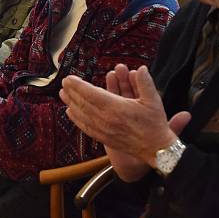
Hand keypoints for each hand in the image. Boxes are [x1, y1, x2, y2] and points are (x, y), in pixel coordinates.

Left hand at [60, 64, 180, 172]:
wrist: (155, 149)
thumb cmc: (154, 124)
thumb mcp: (153, 100)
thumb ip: (145, 82)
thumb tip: (141, 68)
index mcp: (116, 108)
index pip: (91, 94)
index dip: (78, 86)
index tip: (69, 79)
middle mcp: (106, 119)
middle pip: (83, 104)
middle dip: (72, 92)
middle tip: (64, 83)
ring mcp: (104, 130)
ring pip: (82, 115)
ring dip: (70, 103)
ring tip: (63, 95)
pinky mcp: (104, 138)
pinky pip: (85, 127)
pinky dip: (76, 119)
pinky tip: (70, 112)